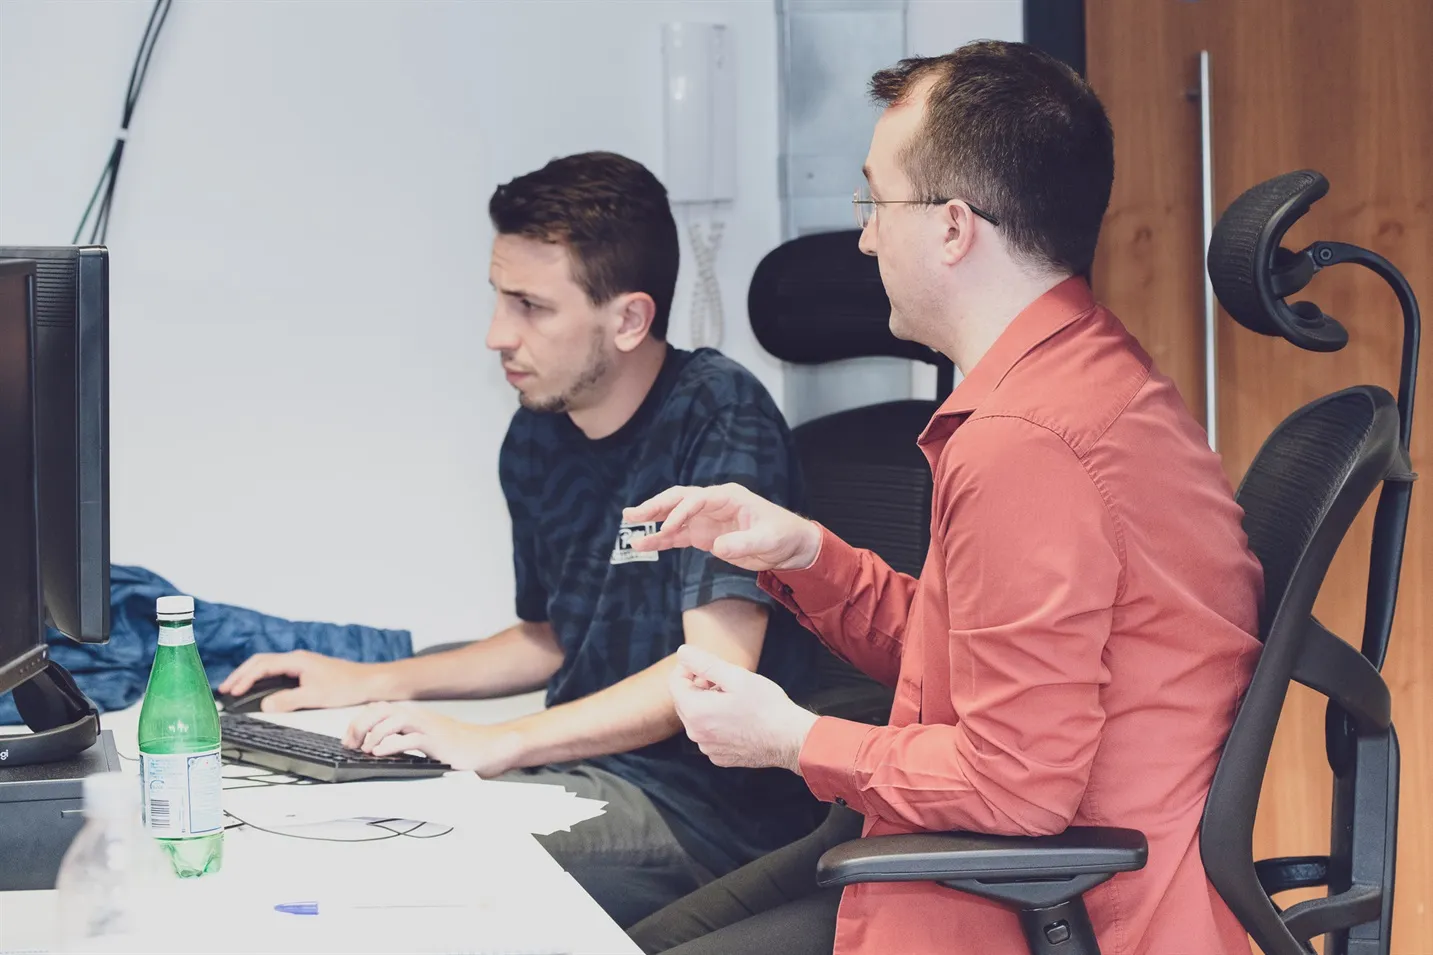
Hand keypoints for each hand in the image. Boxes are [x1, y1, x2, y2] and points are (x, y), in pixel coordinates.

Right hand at [217, 650, 390, 712]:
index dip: (243, 678)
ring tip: (234, 689)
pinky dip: (263, 679)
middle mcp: (297, 659)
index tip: (231, 692)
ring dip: (250, 676)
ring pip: (268, 666)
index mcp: (296, 660)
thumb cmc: (346, 686)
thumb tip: (265, 706)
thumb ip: (288, 701)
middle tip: (224, 690)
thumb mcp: (315, 696)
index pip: (262, 665)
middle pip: (260, 662)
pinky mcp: (305, 671)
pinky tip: (259, 689)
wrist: (369, 681)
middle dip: (240, 675)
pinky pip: (277, 672)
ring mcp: (301, 664)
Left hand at [342, 702, 524, 776]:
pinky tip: (381, 753)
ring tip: (366, 749)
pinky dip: (390, 745)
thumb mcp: (428, 739)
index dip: (360, 722)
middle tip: (351, 744)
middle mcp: (419, 717)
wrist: (489, 748)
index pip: (380, 709)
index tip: (349, 739)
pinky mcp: (437, 742)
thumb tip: (379, 747)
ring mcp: (428, 728)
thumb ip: (406, 739)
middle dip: (361, 725)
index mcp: (415, 716)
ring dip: (374, 734)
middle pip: (381, 710)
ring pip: (393, 720)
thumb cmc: (460, 748)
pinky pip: (409, 739)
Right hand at [623, 483, 821, 571]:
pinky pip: (678, 537)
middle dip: (655, 507)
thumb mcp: (767, 540)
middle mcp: (713, 504)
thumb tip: (717, 546)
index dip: (680, 511)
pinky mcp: (705, 536)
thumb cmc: (783, 535)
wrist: (790, 546)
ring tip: (629, 527)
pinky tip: (644, 544)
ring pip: (673, 518)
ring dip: (652, 522)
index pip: (697, 498)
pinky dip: (661, 540)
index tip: (667, 527)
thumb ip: (743, 543)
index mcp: (728, 497)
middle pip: (678, 500)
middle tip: (632, 515)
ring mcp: (707, 520)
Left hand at [669, 645, 818, 772]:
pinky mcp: (720, 757)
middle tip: (726, 681)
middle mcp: (696, 734)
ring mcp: (707, 748)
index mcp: (695, 712)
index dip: (688, 668)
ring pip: (697, 718)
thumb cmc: (766, 706)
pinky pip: (709, 734)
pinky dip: (717, 723)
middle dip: (699, 686)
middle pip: (684, 701)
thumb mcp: (736, 676)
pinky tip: (739, 718)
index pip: (675, 683)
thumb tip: (682, 652)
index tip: (709, 664)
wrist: (790, 740)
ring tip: (735, 699)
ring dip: (709, 704)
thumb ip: (704, 663)